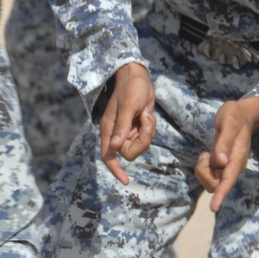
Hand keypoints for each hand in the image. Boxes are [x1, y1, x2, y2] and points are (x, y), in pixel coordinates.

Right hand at [98, 62, 155, 185]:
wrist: (138, 76)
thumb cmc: (131, 88)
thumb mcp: (127, 106)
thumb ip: (122, 127)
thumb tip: (115, 147)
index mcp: (109, 129)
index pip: (108, 155)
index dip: (115, 169)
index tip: (125, 181)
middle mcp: (116, 133)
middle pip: (129, 152)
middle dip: (141, 141)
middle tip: (145, 123)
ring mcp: (127, 131)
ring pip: (140, 145)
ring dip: (147, 131)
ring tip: (146, 115)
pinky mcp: (137, 127)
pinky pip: (146, 136)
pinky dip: (150, 127)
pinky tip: (147, 113)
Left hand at [195, 97, 258, 212]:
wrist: (242, 116)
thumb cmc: (235, 117)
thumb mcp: (228, 122)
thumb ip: (224, 141)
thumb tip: (221, 162)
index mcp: (238, 157)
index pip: (229, 179)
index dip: (220, 194)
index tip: (213, 208)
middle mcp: (234, 167)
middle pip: (215, 184)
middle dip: (203, 173)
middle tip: (205, 154)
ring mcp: (228, 168)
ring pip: (210, 182)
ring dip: (203, 170)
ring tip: (206, 153)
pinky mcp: (222, 168)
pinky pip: (209, 175)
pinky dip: (203, 168)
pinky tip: (207, 155)